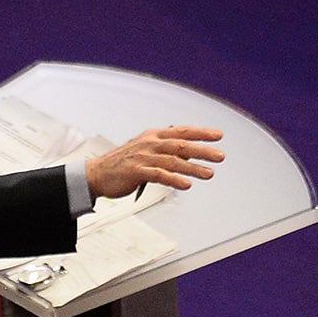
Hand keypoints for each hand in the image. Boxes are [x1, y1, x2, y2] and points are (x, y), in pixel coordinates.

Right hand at [86, 125, 224, 199]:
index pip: (182, 131)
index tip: (218, 135)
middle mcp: (150, 143)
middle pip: (181, 145)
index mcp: (154, 136)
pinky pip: (159, 175)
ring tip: (209, 174)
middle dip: (203, 150)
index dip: (201, 133)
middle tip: (220, 156)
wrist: (97, 173)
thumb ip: (166, 151)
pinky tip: (187, 184)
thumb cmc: (124, 163)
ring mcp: (143, 156)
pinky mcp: (136, 171)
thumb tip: (189, 155)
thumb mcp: (146, 150)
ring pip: (174, 161)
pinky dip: (174, 179)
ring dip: (194, 168)